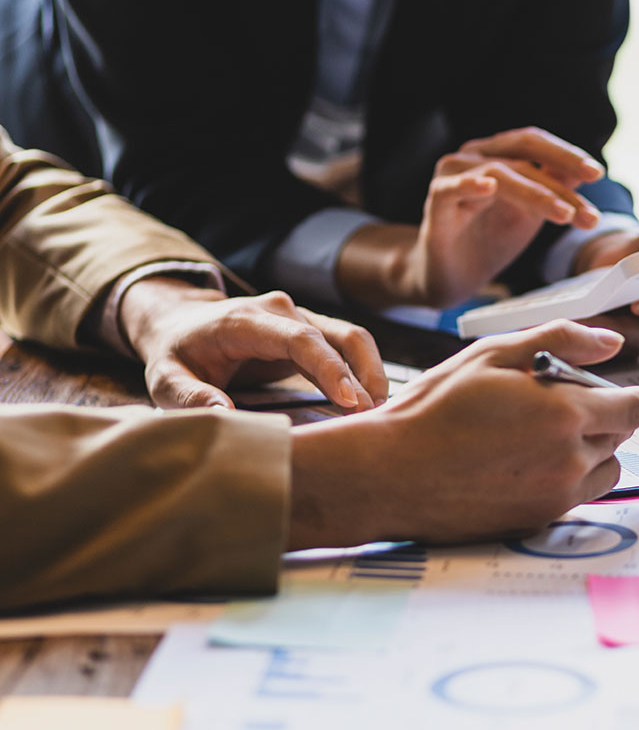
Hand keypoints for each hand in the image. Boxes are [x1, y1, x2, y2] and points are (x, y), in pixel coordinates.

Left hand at [120, 277, 386, 411]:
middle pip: (340, 336)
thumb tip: (227, 415)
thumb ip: (190, 396)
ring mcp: (301, 317)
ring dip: (372, 374)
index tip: (350, 401)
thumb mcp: (166, 379)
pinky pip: (349, 347)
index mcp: (246, 321)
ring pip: (353, 339)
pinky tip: (370, 402)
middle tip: (375, 417)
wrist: (180, 323)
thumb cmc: (177, 355)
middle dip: (364, 376)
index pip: (300, 340)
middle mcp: (281, 312)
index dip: (329, 368)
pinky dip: (365, 372)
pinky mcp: (312, 331)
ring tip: (380, 412)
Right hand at [286, 320, 638, 547]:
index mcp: (567, 413)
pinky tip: (524, 461)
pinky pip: (576, 494)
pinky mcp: (540, 520)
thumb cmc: (436, 408)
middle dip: (604, 416)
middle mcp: (572, 459)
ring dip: (592, 450)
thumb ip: (561, 341)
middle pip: (619, 435)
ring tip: (541, 434)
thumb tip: (613, 342)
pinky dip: (568, 476)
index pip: (638, 408)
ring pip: (604, 469)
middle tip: (559, 402)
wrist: (390, 474)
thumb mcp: (494, 355)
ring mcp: (558, 495)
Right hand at [337, 128, 605, 308]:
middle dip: (561, 173)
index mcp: (499, 154)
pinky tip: (488, 187)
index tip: (598, 173)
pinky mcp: (435, 201)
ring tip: (564, 214)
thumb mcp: (530, 213)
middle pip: (522, 152)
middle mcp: (474, 156)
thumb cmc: (489, 239)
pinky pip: (451, 188)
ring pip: (498, 173)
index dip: (567, 154)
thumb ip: (553, 189)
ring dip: (536, 193)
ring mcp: (452, 175)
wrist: (450, 275)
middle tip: (590, 196)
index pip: (535, 143)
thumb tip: (583, 173)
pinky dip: (469, 184)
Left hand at [572, 221, 638, 352]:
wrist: (623, 261)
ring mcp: (634, 343)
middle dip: (617, 326)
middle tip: (595, 316)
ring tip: (570, 318)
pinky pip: (592, 347)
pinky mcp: (608, 348)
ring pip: (612, 343)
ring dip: (590, 332)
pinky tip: (559, 321)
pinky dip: (576, 334)